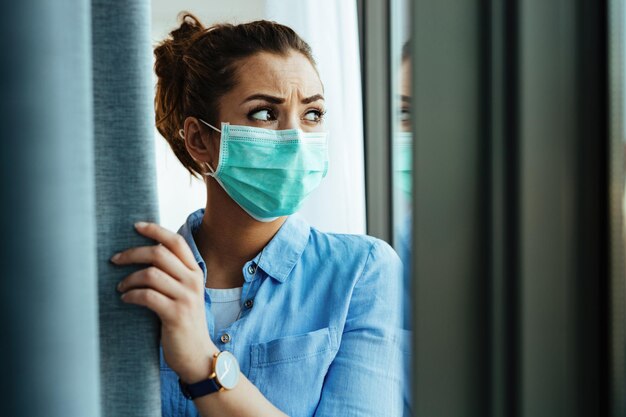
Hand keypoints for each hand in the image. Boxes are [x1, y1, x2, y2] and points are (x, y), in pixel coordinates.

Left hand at [111, 221, 217, 382]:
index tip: (135, 226)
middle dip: (132, 253)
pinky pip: (147, 296)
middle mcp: (193, 281)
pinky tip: (125, 298)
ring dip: (129, 278)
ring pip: (151, 274)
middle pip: (159, 254)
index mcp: (195, 272)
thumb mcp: (185, 293)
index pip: (176, 242)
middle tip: (115, 259)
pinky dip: (131, 295)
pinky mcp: (176, 314)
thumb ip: (173, 274)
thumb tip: (144, 254)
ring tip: (120, 286)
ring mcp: (186, 297)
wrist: (197, 353)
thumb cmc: (184, 321)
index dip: (155, 230)